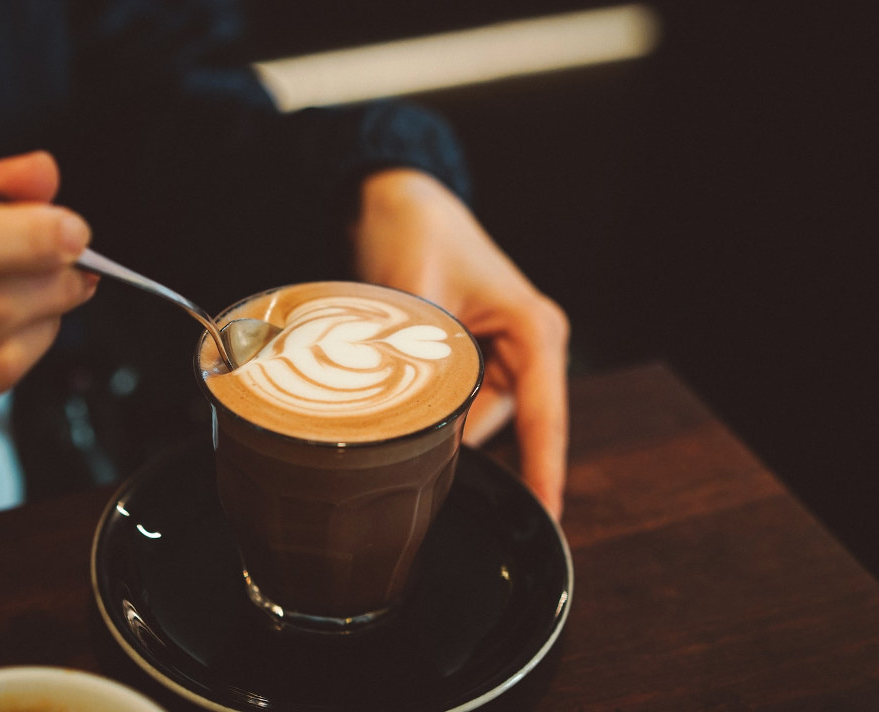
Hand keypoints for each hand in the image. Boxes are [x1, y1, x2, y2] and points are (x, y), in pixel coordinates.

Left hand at [351, 169, 568, 517]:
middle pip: (503, 426)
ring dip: (437, 420)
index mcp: (533, 329)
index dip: (544, 471)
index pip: (544, 417)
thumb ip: (417, 360)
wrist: (397, 198)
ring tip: (391, 392)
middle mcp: (529, 346)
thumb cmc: (416, 230)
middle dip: (457, 442)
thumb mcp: (413, 293)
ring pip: (474, 418)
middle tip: (404, 443)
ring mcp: (504, 353)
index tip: (547, 517)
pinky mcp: (478, 357)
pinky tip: (398, 394)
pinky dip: (430, 405)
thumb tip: (408, 425)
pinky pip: (458, 401)